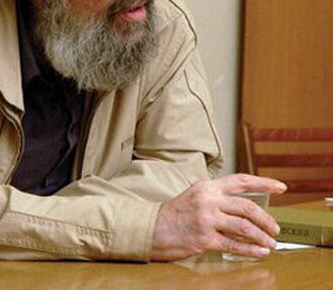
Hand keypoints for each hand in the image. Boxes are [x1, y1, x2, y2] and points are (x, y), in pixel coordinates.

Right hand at [151, 173, 286, 260]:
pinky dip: (250, 250)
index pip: (241, 181)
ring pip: (244, 227)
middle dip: (266, 219)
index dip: (263, 183)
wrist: (154, 227)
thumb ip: (217, 197)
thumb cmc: (176, 213)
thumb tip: (244, 208)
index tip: (281, 187)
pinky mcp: (204, 238)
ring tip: (269, 243)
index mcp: (208, 186)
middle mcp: (208, 200)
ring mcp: (206, 219)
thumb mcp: (196, 195)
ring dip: (261, 237)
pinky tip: (259, 253)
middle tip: (275, 228)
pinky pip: (234, 244)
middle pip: (247, 207)